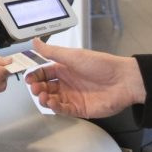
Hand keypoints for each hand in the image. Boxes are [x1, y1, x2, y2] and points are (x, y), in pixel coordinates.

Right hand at [25, 38, 145, 118]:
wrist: (123, 81)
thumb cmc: (102, 65)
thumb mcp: (73, 55)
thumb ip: (52, 51)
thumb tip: (35, 41)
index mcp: (65, 68)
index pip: (44, 72)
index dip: (35, 76)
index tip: (28, 79)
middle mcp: (68, 82)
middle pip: (46, 87)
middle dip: (38, 88)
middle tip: (35, 88)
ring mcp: (73, 96)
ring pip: (52, 100)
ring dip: (44, 99)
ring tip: (43, 96)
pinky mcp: (79, 109)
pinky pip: (63, 110)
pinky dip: (55, 108)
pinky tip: (52, 103)